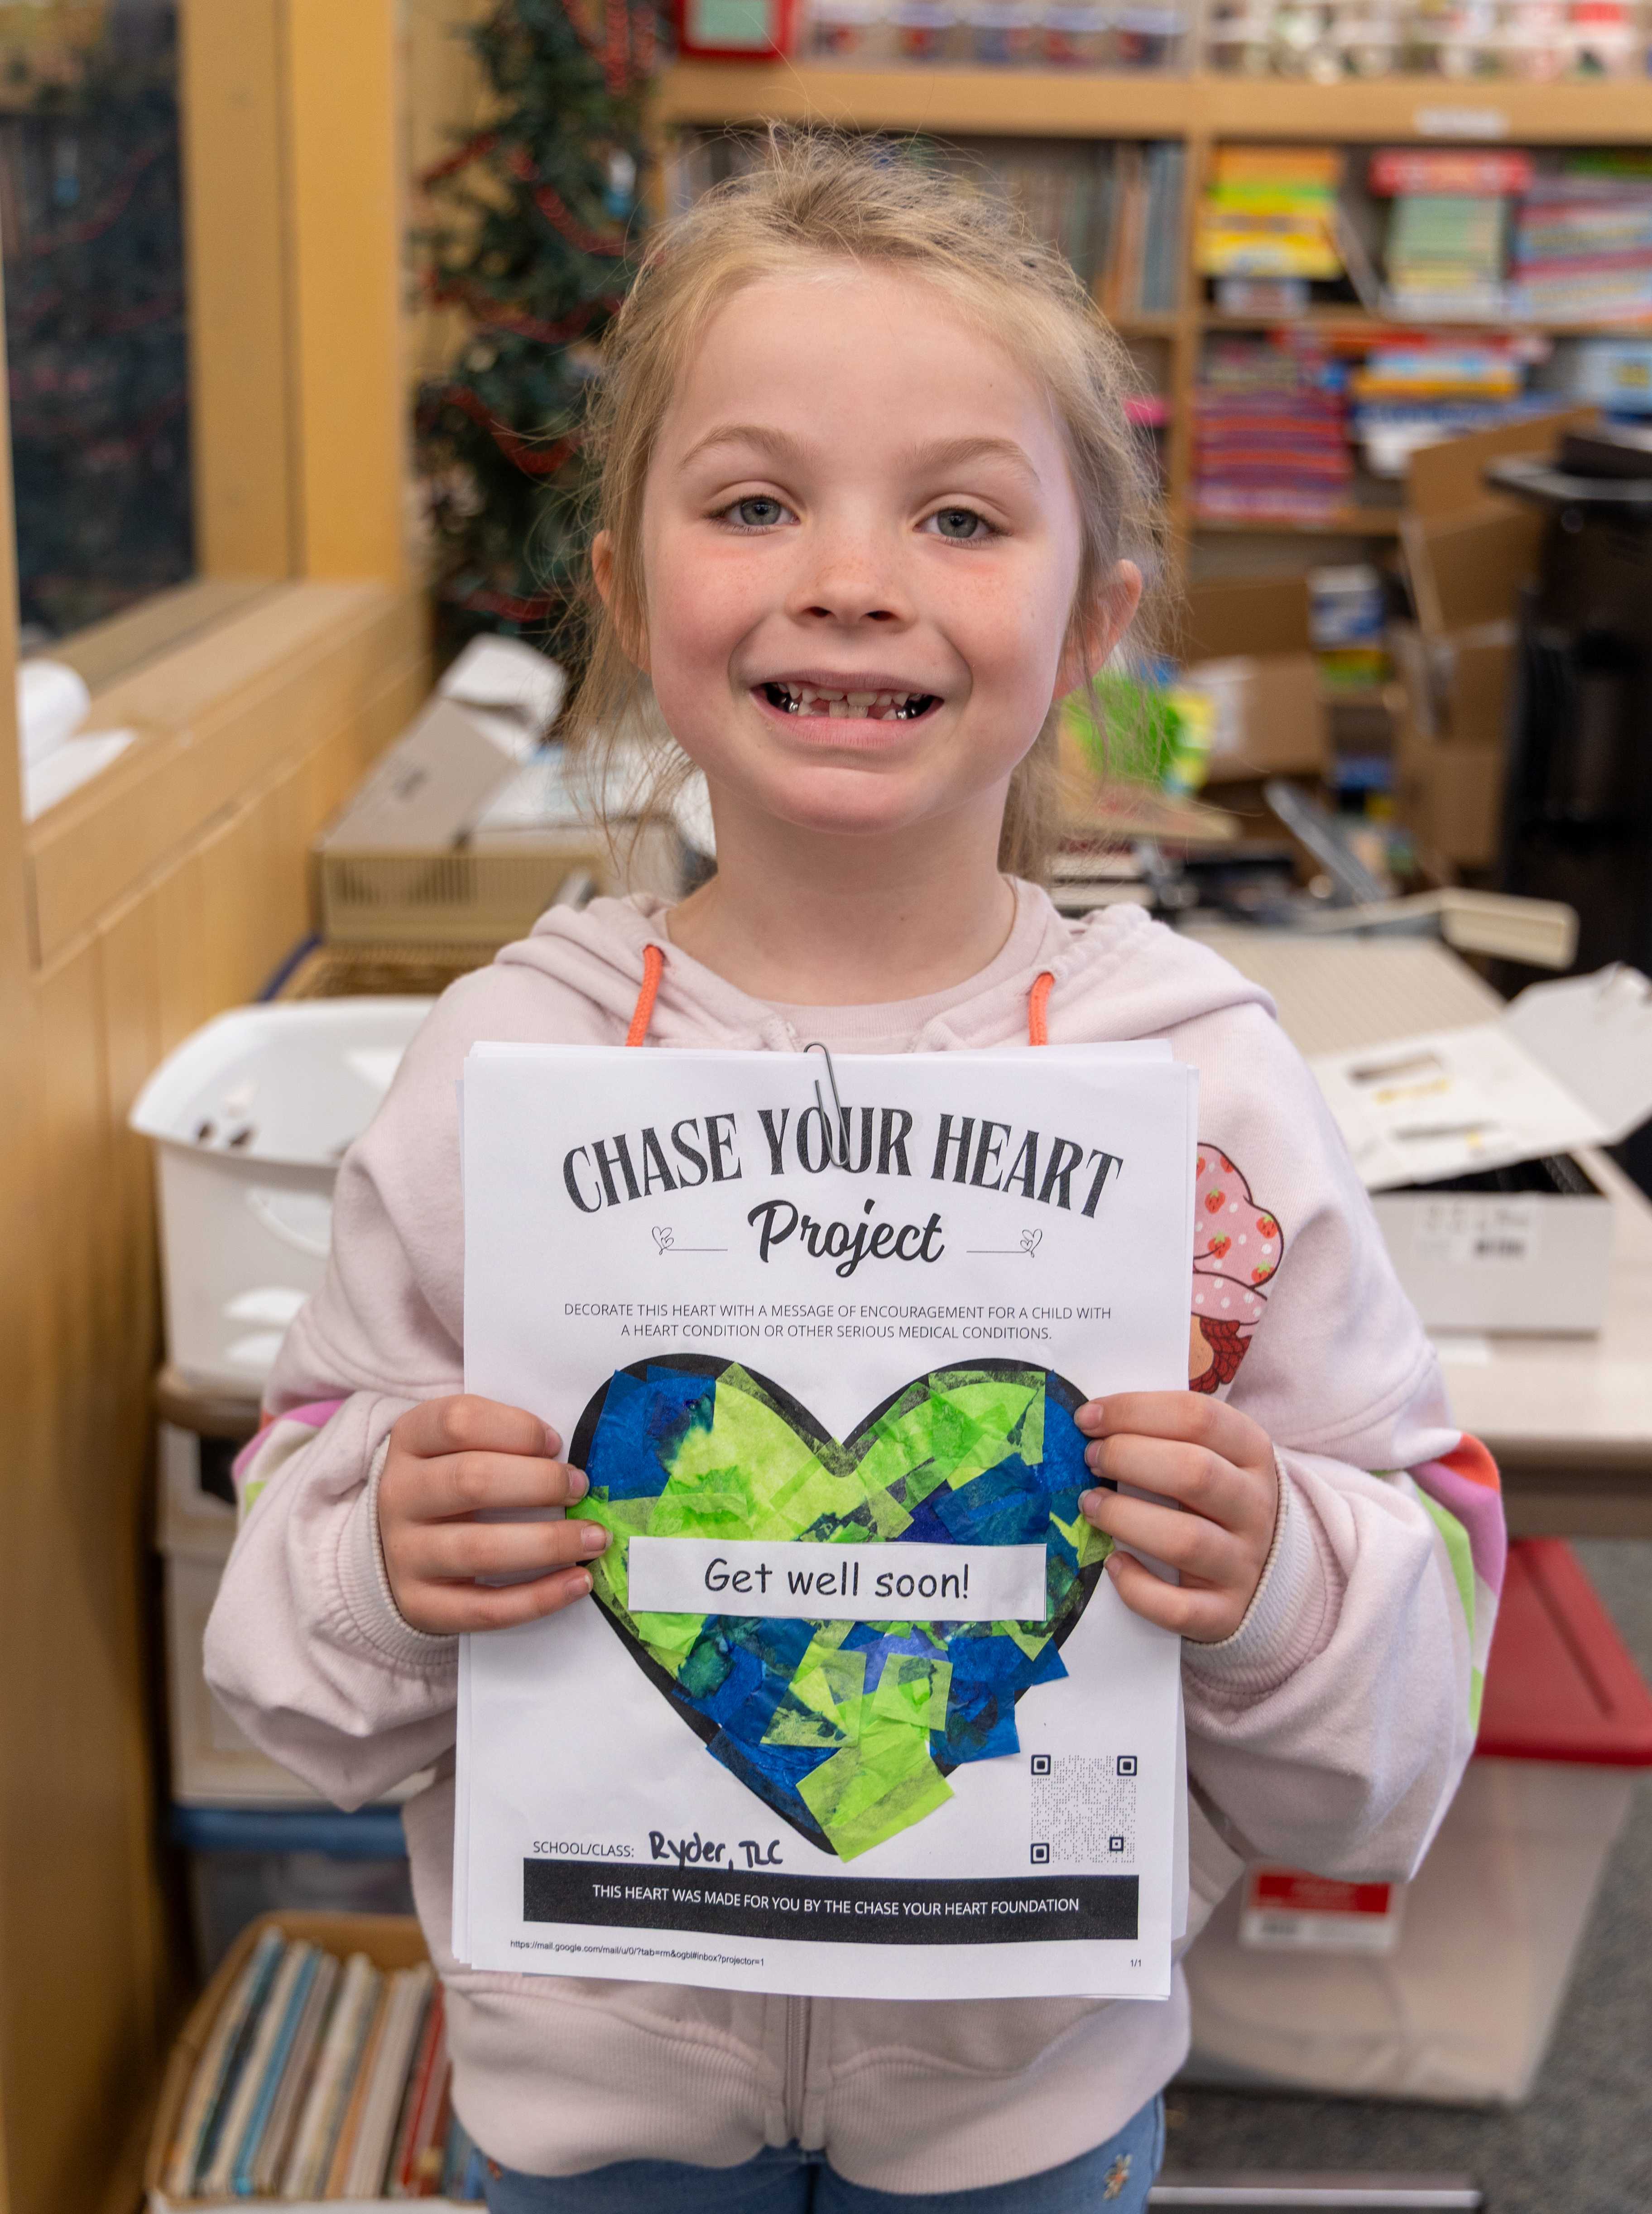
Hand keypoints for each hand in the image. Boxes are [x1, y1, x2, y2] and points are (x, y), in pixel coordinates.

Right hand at [378, 1395, 605, 1634]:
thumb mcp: (463, 1446)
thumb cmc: (453, 1483)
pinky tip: (578, 1582)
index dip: (518, 1429)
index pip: (459, 1421)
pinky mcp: (419, 1605)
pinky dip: (538, 1598)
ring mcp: (404, 1553)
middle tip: (581, 1488)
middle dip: (541, 1483)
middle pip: (472, 1480)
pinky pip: (485, 1608)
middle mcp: (399, 1494)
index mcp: (411, 1440)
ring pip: (480, 1550)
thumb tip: (572, 1466)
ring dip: (549, 1543)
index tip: (556, 1444)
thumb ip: (506, 1442)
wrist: (400, 1545)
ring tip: (594, 1539)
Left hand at [1077, 1392, 1277, 1643]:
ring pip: (1184, 1540)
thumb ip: (1164, 1433)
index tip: (1087, 1418)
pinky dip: (1138, 1588)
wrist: (1265, 1569)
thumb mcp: (1210, 1453)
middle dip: (1127, 1458)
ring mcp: (1244, 1564)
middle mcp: (1255, 1507)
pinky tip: (1114, 1564)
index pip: (1198, 1417)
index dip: (1135, 1411)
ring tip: (1090, 1504)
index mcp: (1253, 1452)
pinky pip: (1178, 1608)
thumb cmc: (1215, 1496)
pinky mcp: (1225, 1614)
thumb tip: (1091, 1421)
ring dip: (1124, 1517)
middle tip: (1090, 1459)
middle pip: (1193, 1472)